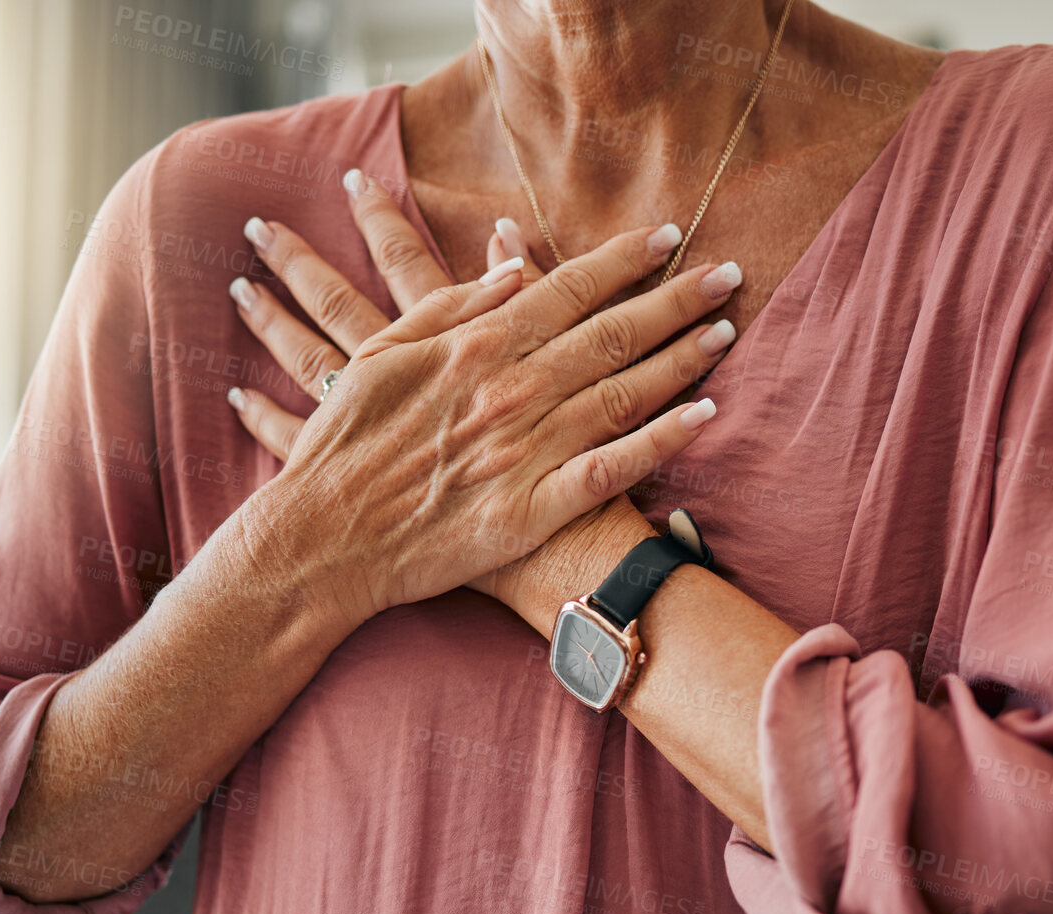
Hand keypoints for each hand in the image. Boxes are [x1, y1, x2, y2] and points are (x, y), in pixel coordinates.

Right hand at [227, 171, 739, 624]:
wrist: (326, 538)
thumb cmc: (347, 443)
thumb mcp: (384, 354)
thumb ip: (452, 305)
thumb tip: (515, 268)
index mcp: (474, 347)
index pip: (566, 289)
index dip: (621, 261)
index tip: (666, 236)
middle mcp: (510, 391)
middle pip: (610, 334)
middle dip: (674, 299)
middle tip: (727, 274)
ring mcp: (526, 451)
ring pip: (622, 393)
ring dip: (681, 360)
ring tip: (726, 332)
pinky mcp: (532, 510)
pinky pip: (610, 471)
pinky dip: (660, 443)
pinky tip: (704, 418)